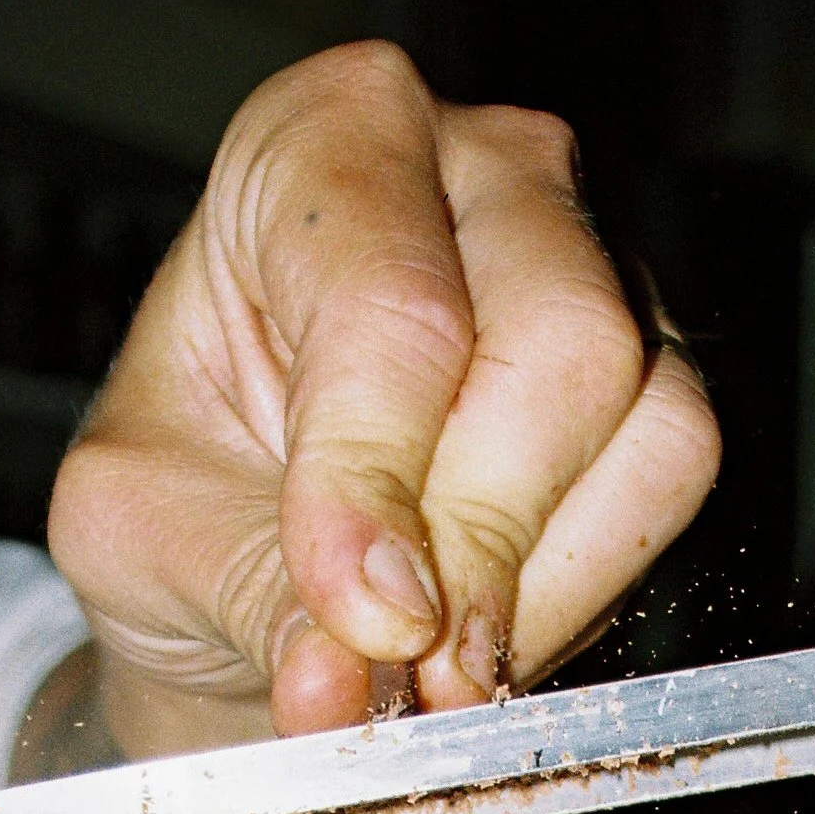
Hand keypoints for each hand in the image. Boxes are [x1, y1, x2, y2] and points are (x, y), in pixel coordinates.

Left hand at [44, 40, 720, 751]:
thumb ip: (242, 590)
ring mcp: (595, 262)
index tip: (357, 615)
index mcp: (320, 139)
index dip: (376, 475)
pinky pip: (671, 480)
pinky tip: (486, 631)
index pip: (391, 297)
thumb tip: (343, 674)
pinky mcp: (658, 375)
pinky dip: (582, 590)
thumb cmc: (186, 500)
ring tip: (426, 669)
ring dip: (532, 580)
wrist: (253, 572)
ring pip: (642, 412)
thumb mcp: (143, 537)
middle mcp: (480, 166)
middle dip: (478, 534)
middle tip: (402, 663)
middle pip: (557, 335)